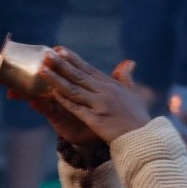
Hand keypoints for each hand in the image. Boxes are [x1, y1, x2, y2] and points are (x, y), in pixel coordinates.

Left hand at [25, 58, 143, 150]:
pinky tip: (52, 92)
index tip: (59, 50)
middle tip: (46, 54)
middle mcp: (105, 92)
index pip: (88, 69)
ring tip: (43, 70)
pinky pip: (77, 108)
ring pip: (74, 89)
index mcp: (111, 85)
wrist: (143, 138)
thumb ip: (126, 78)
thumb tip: (128, 62)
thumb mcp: (133, 94)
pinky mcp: (97, 120)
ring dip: (57, 79)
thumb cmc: (138, 117)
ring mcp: (100, 105)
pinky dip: (65, 99)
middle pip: (79, 75)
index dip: (73, 59)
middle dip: (61, 64)